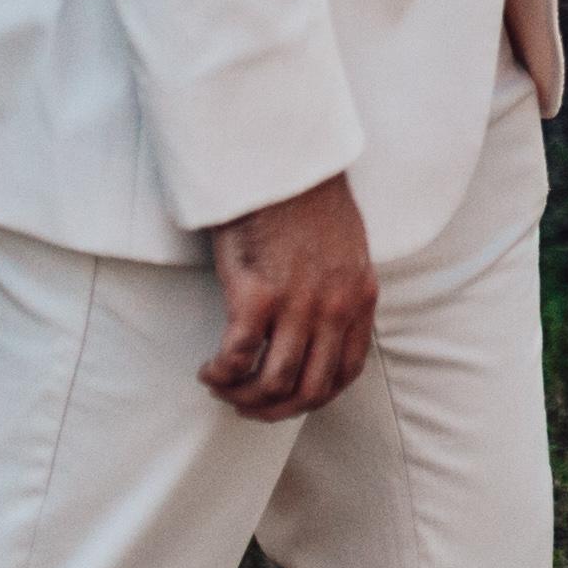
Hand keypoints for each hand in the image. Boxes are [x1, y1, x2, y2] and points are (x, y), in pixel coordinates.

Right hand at [206, 171, 377, 419]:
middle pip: (309, 389)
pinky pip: (238, 357)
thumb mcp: (345, 246)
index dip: (313, 397)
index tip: (286, 397)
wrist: (280, 158)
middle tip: (247, 405)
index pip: (346, 372)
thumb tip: (320, 321)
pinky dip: (221, 374)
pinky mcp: (256, 295)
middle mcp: (334, 308)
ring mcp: (297, 304)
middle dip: (275, 410)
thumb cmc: (304, 195)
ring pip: (273, 383)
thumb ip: (340, 286)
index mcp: (359, 297)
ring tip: (221, 387)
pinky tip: (208, 370)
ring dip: (243, 397)